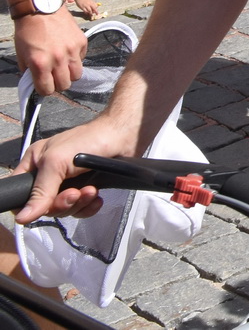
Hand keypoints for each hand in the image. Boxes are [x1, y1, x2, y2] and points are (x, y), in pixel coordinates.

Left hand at [13, 11, 86, 95]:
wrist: (41, 8)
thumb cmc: (27, 31)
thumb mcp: (21, 53)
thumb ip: (29, 70)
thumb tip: (36, 81)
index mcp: (40, 63)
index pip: (47, 90)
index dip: (44, 90)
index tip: (43, 86)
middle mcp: (58, 59)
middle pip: (65, 85)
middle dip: (58, 84)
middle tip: (53, 77)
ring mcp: (72, 50)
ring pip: (77, 75)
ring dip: (69, 74)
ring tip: (63, 67)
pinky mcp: (82, 41)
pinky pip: (82, 59)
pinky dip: (75, 59)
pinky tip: (67, 51)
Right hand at [13, 115, 137, 222]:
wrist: (124, 136)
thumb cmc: (92, 138)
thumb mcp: (57, 162)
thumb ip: (40, 190)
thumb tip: (23, 217)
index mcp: (35, 164)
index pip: (20, 193)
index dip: (30, 205)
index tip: (46, 204)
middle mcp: (49, 174)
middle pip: (44, 206)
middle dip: (62, 203)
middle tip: (76, 192)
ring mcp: (68, 182)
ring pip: (64, 209)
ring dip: (79, 203)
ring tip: (91, 190)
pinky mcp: (85, 188)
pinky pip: (80, 209)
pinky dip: (88, 206)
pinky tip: (97, 198)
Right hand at [72, 0, 104, 20]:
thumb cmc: (85, 0)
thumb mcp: (90, 1)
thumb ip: (92, 4)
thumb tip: (95, 8)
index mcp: (92, 2)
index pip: (96, 6)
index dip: (96, 9)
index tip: (96, 11)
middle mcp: (90, 4)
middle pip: (94, 8)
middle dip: (96, 12)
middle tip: (96, 14)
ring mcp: (86, 5)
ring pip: (90, 11)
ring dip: (91, 13)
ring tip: (91, 15)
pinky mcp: (82, 7)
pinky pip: (85, 11)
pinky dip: (86, 13)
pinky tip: (87, 13)